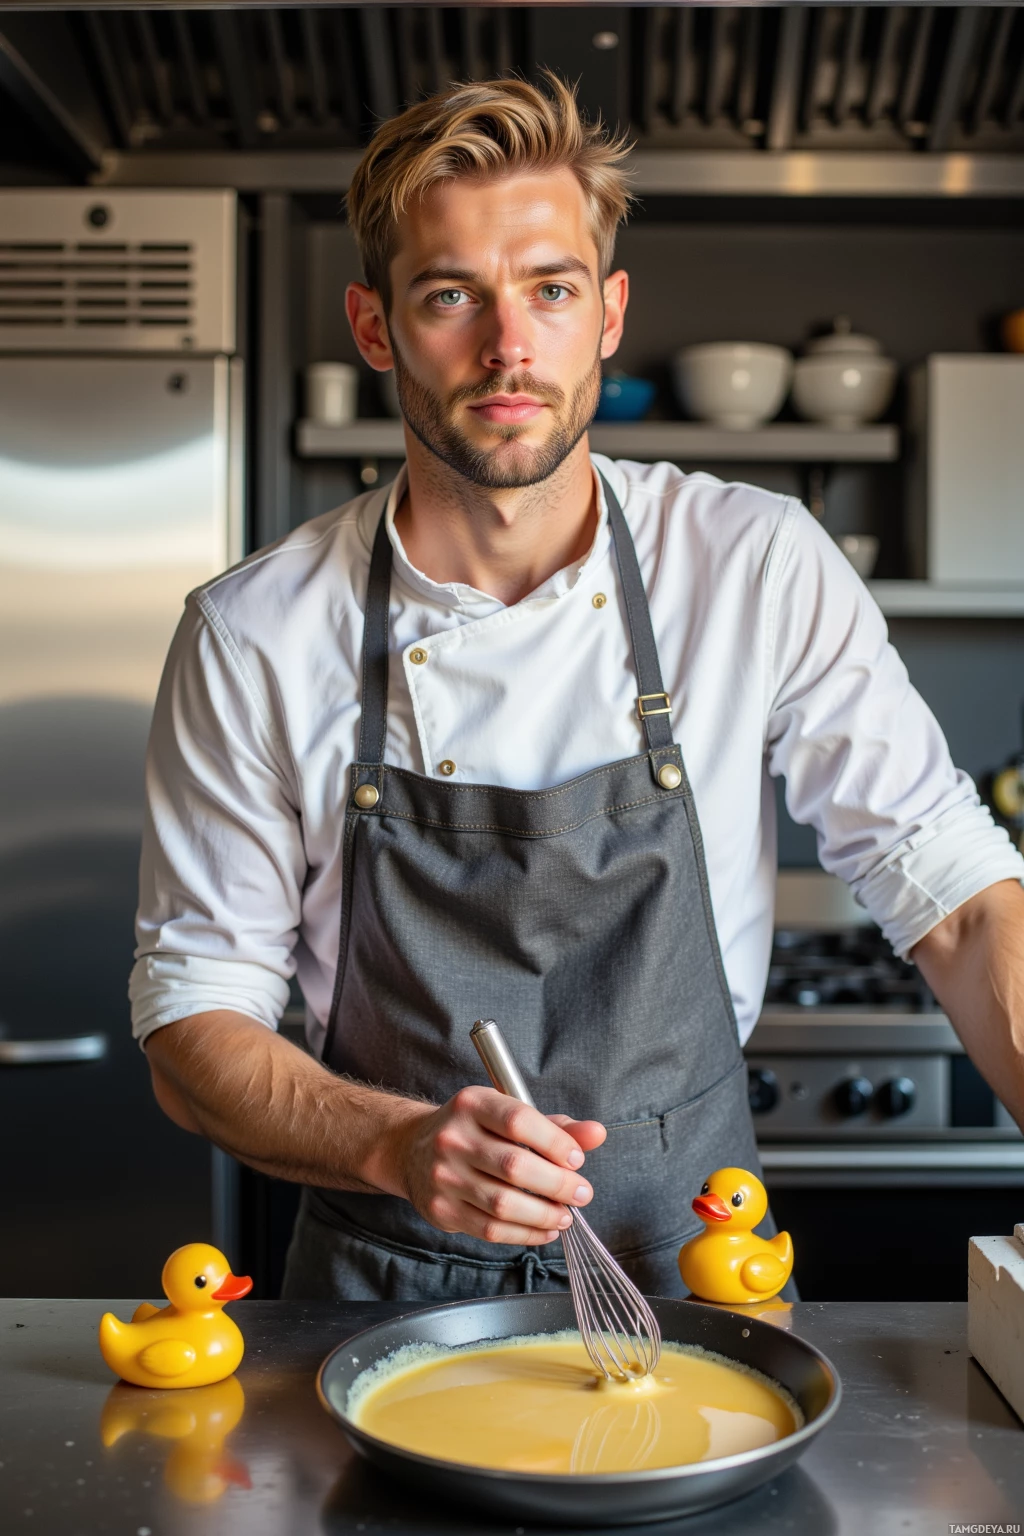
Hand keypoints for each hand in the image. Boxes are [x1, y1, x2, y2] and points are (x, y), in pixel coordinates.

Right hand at [390, 1087, 606, 1246]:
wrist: (412, 1150)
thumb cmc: (473, 1130)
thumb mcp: (507, 1114)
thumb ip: (555, 1126)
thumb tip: (597, 1134)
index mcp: (473, 1104)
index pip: (519, 1121)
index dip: (555, 1143)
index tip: (577, 1159)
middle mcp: (453, 1138)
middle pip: (514, 1166)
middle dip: (558, 1184)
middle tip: (582, 1193)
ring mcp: (444, 1176)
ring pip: (503, 1204)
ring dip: (545, 1214)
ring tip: (565, 1215)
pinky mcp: (442, 1210)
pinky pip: (490, 1229)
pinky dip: (525, 1234)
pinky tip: (545, 1229)